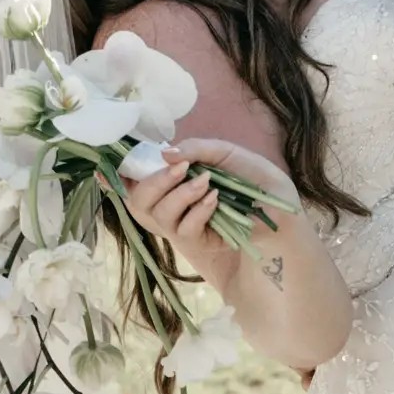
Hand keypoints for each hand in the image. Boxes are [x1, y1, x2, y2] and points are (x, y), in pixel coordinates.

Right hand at [120, 136, 293, 286]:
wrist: (286, 215)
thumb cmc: (260, 184)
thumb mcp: (230, 156)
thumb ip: (198, 149)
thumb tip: (164, 153)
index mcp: (177, 181)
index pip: (138, 179)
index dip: (120, 174)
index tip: (108, 168)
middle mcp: (174, 204)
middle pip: (138, 200)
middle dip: (152, 181)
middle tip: (178, 168)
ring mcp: (185, 225)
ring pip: (156, 215)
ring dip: (177, 194)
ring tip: (205, 183)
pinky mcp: (200, 244)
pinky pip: (182, 230)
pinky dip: (196, 211)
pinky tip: (215, 201)